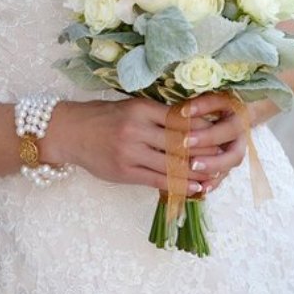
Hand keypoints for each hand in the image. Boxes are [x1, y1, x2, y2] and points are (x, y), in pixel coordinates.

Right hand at [44, 94, 246, 195]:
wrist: (69, 132)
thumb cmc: (101, 117)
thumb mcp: (129, 107)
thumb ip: (155, 115)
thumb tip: (188, 123)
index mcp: (140, 109)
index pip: (179, 119)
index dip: (202, 128)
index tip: (219, 132)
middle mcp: (137, 129)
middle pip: (179, 143)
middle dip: (204, 151)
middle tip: (224, 155)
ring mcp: (131, 152)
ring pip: (171, 164)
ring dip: (196, 172)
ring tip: (214, 176)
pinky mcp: (126, 172)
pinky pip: (158, 181)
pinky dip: (179, 185)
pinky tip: (194, 187)